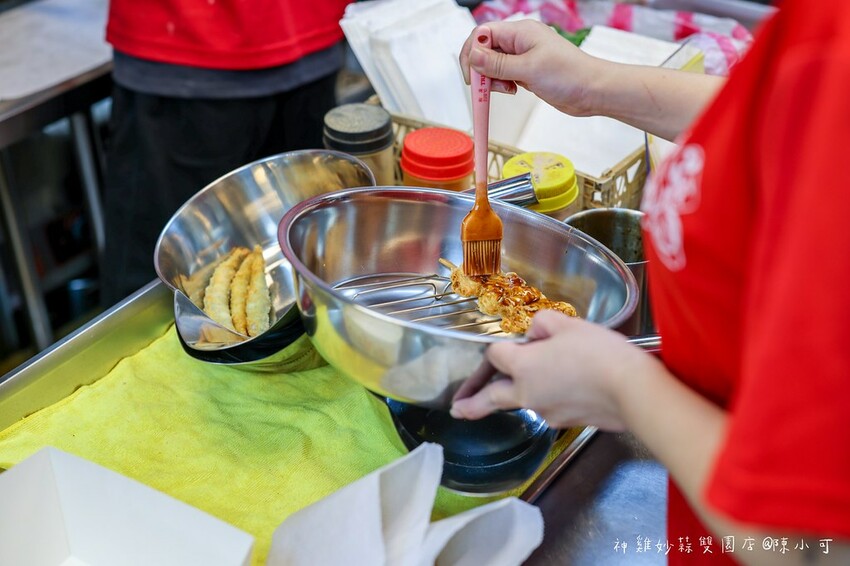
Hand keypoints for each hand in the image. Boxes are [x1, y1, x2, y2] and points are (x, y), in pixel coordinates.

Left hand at [450, 310, 656, 430]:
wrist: (633, 391)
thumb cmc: (599, 353)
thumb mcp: (568, 325)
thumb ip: (543, 324)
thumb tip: (535, 333)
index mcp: (522, 367)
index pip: (495, 356)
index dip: (499, 348)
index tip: (500, 349)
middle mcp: (527, 394)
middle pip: (491, 399)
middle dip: (471, 404)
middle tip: (457, 409)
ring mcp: (547, 413)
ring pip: (525, 401)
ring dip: (524, 392)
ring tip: (546, 378)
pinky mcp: (567, 424)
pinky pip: (552, 407)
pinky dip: (554, 398)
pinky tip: (573, 387)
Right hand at [459, 20, 608, 116]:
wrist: (593, 90)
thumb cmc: (571, 74)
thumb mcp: (529, 69)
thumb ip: (498, 64)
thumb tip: (474, 57)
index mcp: (520, 32)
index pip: (482, 34)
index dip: (472, 53)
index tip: (472, 75)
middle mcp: (519, 41)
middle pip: (485, 50)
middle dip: (481, 69)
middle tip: (485, 87)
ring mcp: (523, 56)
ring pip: (492, 65)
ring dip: (492, 80)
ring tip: (507, 89)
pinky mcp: (526, 71)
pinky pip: (503, 75)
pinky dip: (502, 84)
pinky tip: (513, 90)